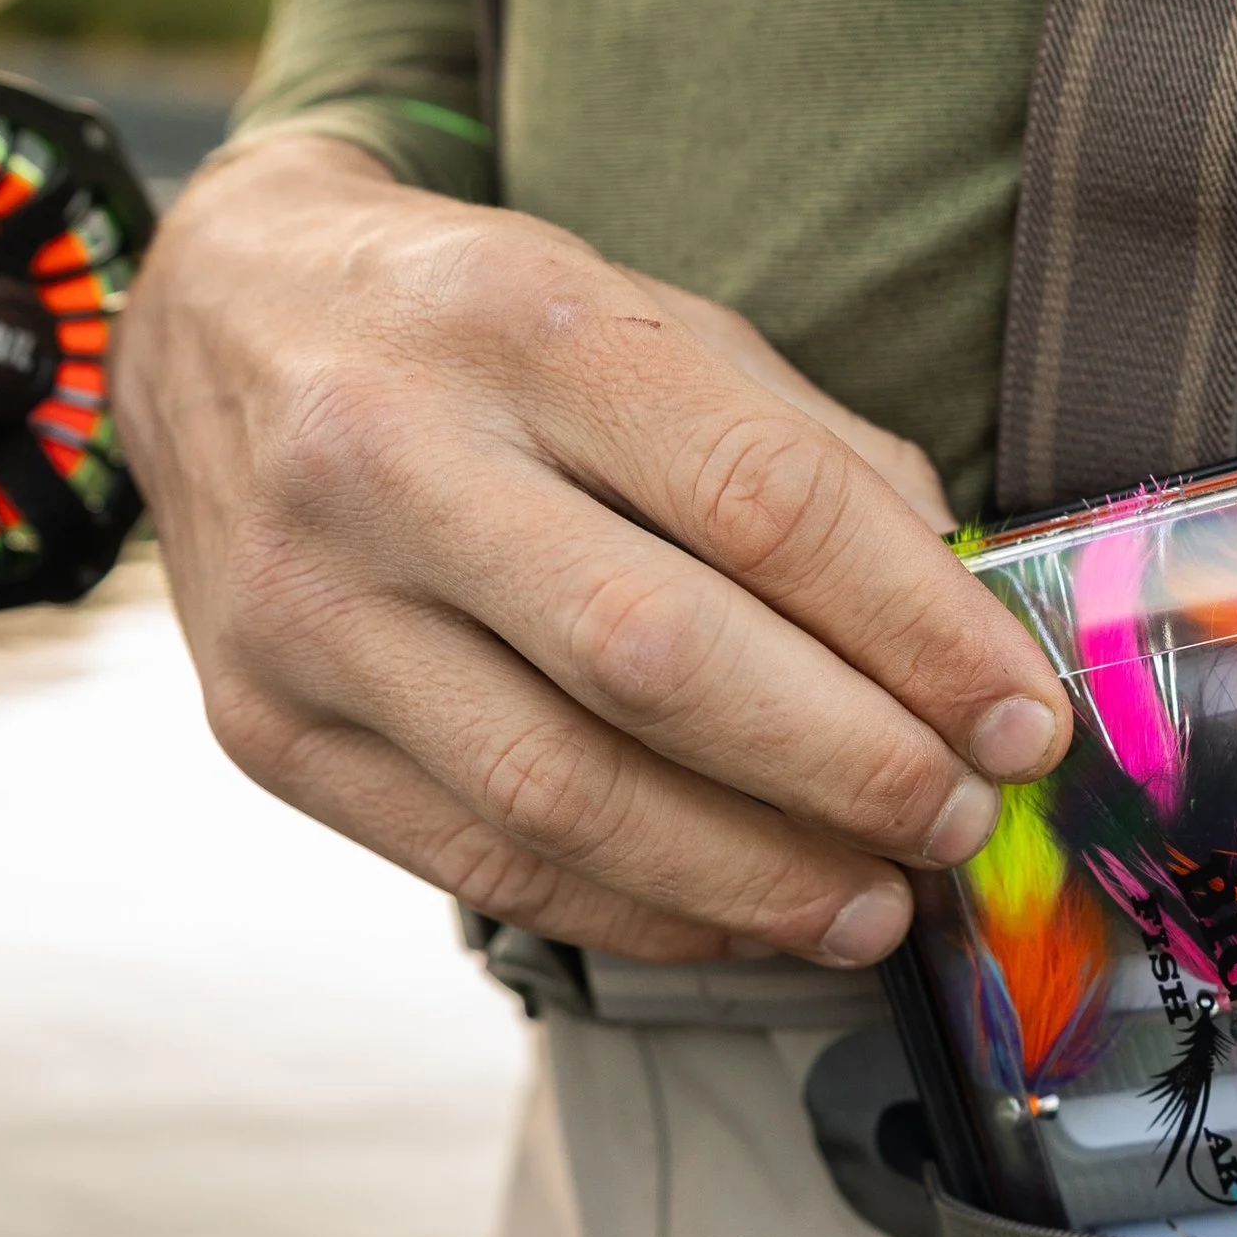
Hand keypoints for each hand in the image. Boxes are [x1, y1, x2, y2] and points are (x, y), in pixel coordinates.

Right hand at [113, 134, 1067, 965]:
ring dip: (752, 874)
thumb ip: (807, 454)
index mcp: (517, 323)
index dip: (918, 629)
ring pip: (564, 792)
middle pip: (658, 661)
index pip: (759, 501)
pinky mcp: (268, 731)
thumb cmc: (483, 326)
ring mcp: (309, 610)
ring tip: (874, 904)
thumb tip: (960, 626)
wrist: (215, 318)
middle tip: (959, 821)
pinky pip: (483, 861)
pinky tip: (743, 918)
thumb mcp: (648, 318)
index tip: (1022, 718)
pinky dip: (639, 910)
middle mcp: (388, 461)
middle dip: (847, 767)